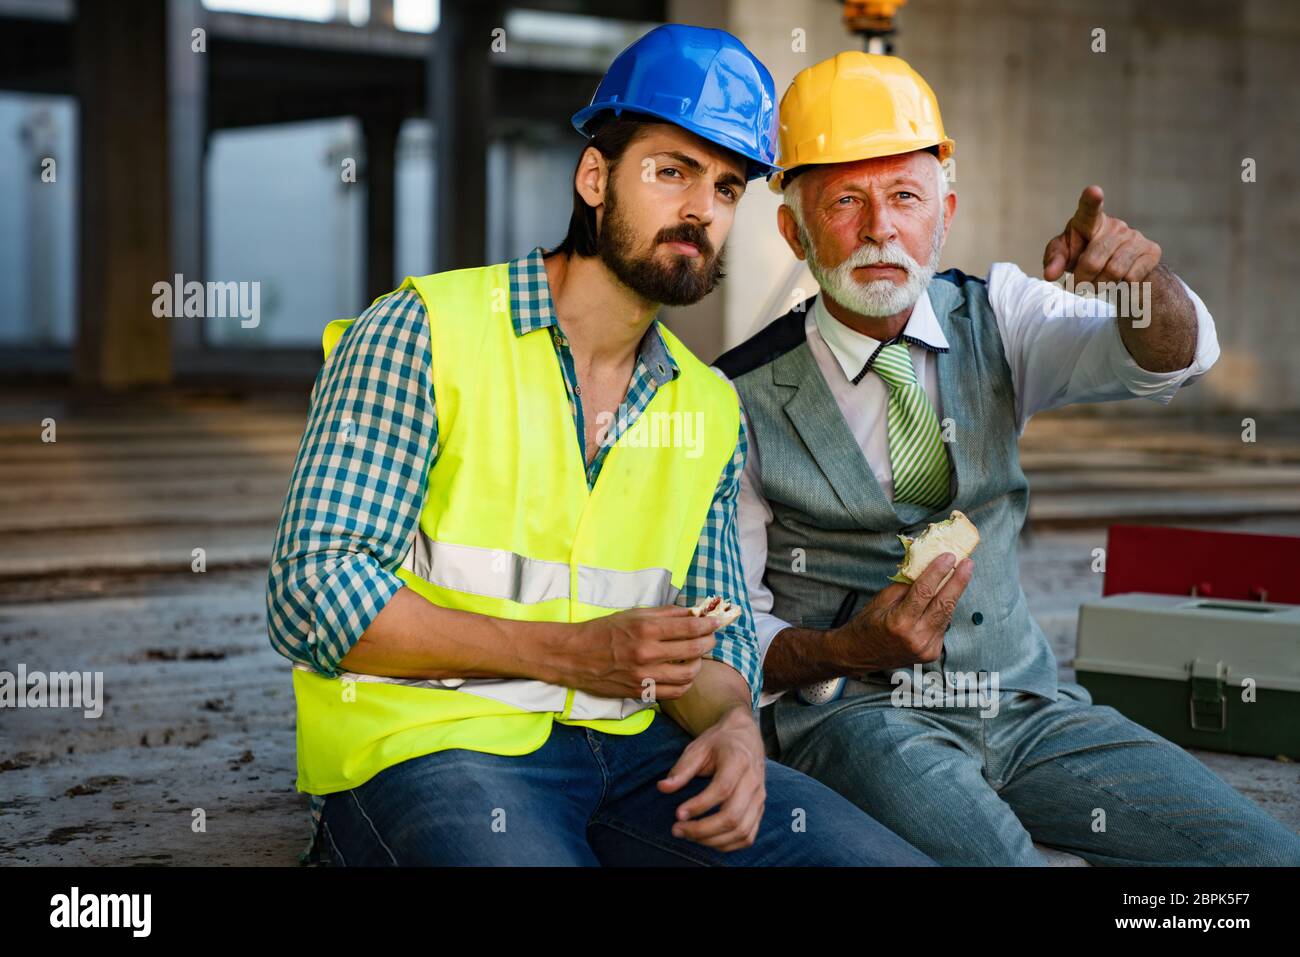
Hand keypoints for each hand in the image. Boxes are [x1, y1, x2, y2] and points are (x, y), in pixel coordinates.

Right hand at [553, 605, 719, 700]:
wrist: (574, 656)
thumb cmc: (603, 631)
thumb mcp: (633, 614)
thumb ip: (665, 614)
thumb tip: (694, 611)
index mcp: (646, 629)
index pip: (690, 628)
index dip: (709, 624)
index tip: (718, 621)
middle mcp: (647, 653)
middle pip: (694, 649)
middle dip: (709, 642)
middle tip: (710, 637)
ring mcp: (644, 676)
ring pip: (688, 674)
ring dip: (699, 664)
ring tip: (696, 656)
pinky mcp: (640, 692)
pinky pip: (674, 692)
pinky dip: (685, 683)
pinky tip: (683, 673)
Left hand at [658, 707, 765, 851]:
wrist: (746, 736)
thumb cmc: (719, 742)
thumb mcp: (698, 748)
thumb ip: (681, 769)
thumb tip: (663, 788)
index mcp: (738, 761)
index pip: (722, 789)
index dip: (699, 805)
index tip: (678, 814)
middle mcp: (753, 781)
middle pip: (733, 816)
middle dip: (702, 829)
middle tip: (677, 830)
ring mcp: (759, 797)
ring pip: (741, 831)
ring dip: (713, 840)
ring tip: (689, 836)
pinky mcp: (760, 809)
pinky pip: (748, 836)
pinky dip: (727, 844)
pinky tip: (707, 839)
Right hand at [830, 553, 973, 674]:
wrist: (860, 655)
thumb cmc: (867, 625)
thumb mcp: (881, 600)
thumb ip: (905, 587)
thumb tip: (926, 570)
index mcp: (900, 622)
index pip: (924, 592)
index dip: (938, 572)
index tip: (949, 556)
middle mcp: (916, 638)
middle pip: (943, 604)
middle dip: (958, 581)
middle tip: (968, 563)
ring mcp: (926, 648)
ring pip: (947, 615)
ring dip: (954, 594)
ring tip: (962, 574)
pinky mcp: (932, 653)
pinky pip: (943, 626)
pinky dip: (944, 610)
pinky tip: (945, 597)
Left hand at [1042, 186, 1161, 284]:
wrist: (1120, 270)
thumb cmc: (1083, 256)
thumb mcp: (1064, 256)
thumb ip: (1054, 261)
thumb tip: (1050, 275)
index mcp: (1088, 221)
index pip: (1089, 209)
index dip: (1091, 200)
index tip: (1094, 191)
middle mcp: (1114, 225)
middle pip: (1093, 262)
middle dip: (1082, 281)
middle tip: (1078, 285)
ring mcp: (1135, 236)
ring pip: (1113, 273)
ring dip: (1099, 286)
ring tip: (1097, 283)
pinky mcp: (1151, 250)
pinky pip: (1132, 278)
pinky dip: (1120, 287)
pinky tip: (1119, 280)